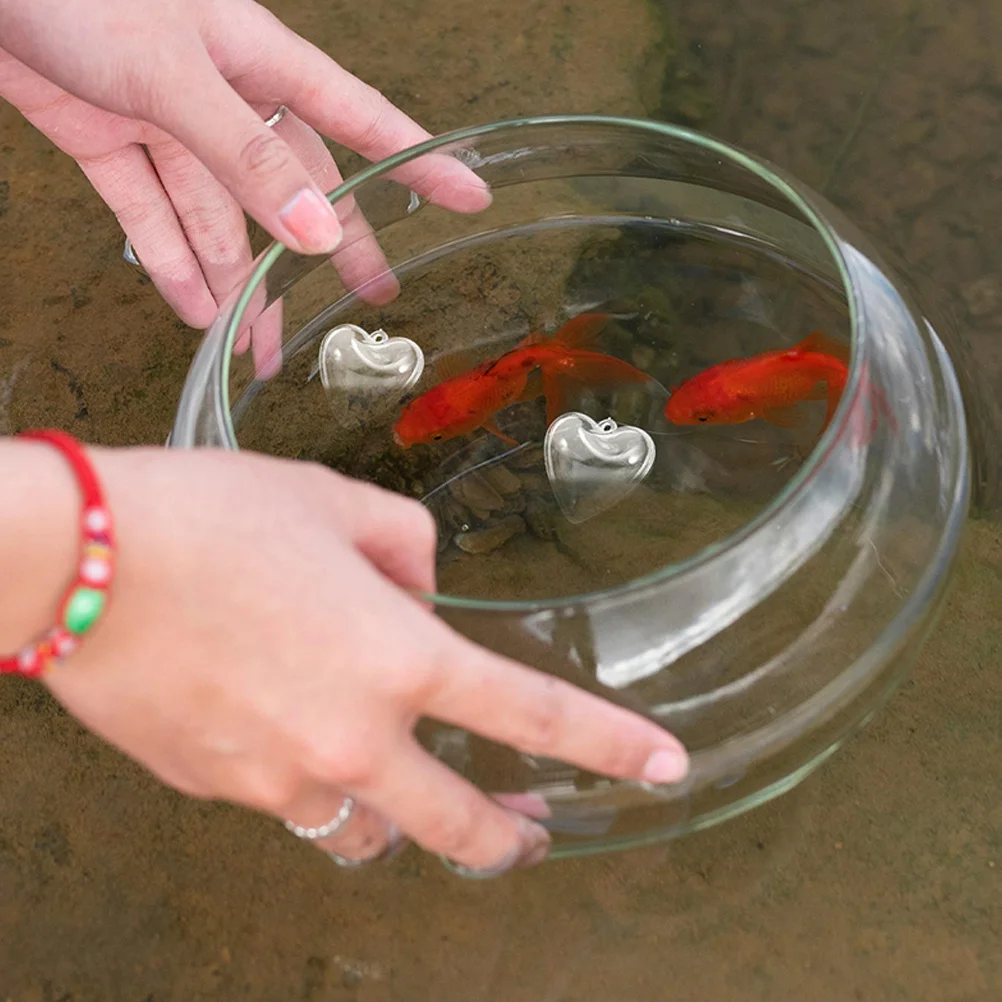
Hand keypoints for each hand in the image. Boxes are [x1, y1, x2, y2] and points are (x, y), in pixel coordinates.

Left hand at [0, 0, 488, 341]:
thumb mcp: (171, 70)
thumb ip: (244, 155)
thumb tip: (317, 233)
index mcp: (256, 59)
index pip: (360, 119)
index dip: (418, 160)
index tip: (470, 195)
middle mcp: (221, 93)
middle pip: (294, 187)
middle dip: (327, 250)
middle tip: (368, 299)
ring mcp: (164, 117)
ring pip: (217, 216)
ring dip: (238, 282)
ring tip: (259, 347)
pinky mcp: (106, 135)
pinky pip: (151, 213)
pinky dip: (171, 262)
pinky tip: (194, 311)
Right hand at [29, 446, 688, 872]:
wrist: (75, 560)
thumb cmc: (209, 516)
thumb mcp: (333, 501)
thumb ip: (406, 546)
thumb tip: (421, 589)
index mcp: (397, 659)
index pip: (534, 715)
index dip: (612, 744)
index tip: (665, 767)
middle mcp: (350, 738)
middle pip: (457, 826)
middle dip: (505, 839)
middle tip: (531, 834)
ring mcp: (281, 780)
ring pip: (366, 834)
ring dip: (400, 819)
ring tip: (406, 789)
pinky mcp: (219, 791)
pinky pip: (289, 805)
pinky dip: (312, 784)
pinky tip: (293, 737)